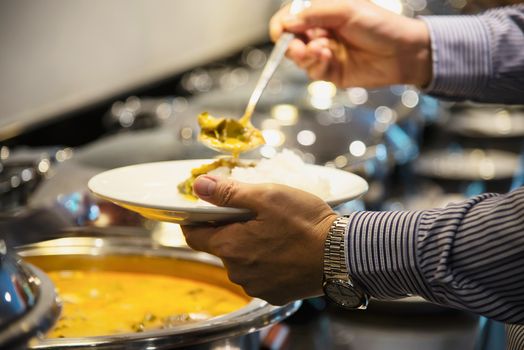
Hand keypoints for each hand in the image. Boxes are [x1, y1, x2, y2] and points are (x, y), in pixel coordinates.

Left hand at [181, 175, 336, 304]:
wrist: (342, 254)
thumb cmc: (305, 223)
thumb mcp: (266, 197)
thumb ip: (229, 193)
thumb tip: (198, 186)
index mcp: (229, 247)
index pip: (193, 236)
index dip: (195, 220)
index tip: (204, 209)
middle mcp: (237, 272)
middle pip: (220, 247)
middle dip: (230, 230)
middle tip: (253, 214)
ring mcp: (256, 286)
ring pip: (241, 261)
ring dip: (249, 247)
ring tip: (274, 231)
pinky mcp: (274, 294)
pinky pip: (260, 275)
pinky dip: (266, 263)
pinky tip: (284, 250)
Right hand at [270, 0, 431, 87]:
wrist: (403, 52)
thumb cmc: (380, 25)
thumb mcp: (346, 10)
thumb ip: (314, 14)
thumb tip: (287, 22)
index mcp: (321, 14)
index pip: (290, 18)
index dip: (281, 25)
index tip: (281, 32)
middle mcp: (320, 34)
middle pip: (290, 41)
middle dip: (292, 45)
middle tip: (299, 47)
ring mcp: (325, 54)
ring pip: (300, 59)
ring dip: (307, 55)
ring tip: (322, 51)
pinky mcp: (331, 73)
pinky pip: (313, 72)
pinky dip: (317, 65)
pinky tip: (329, 58)